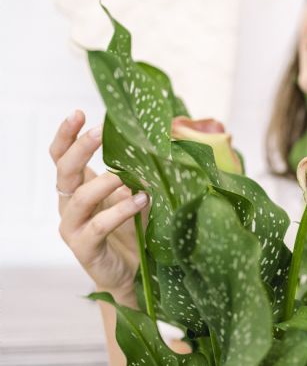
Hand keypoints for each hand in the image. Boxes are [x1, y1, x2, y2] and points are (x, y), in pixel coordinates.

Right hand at [50, 110, 149, 305]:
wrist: (133, 272)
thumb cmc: (134, 230)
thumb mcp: (138, 193)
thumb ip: (142, 172)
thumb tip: (166, 139)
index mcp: (79, 187)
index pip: (61, 156)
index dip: (66, 135)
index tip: (78, 113)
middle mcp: (70, 204)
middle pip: (64, 170)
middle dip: (81, 148)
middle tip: (100, 131)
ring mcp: (74, 227)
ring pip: (80, 197)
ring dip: (106, 181)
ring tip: (128, 173)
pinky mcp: (85, 247)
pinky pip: (99, 225)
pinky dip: (121, 210)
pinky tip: (141, 200)